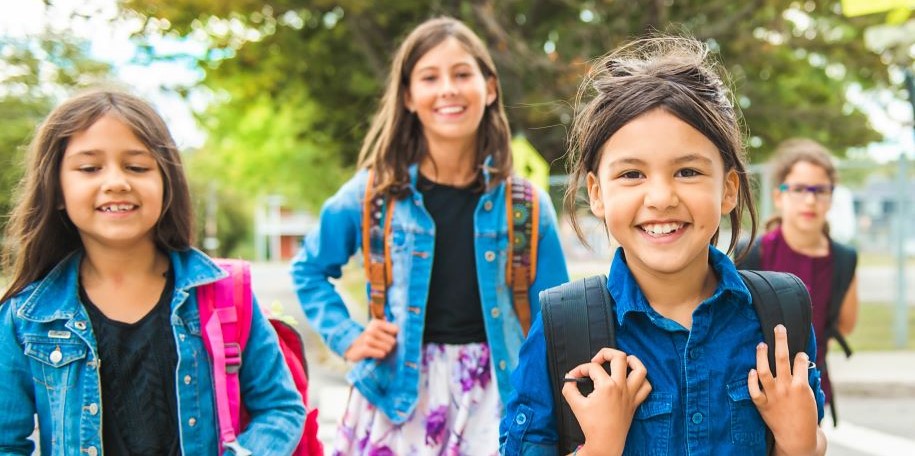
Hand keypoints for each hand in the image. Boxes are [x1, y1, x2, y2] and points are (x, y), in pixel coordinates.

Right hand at [343, 319, 398, 361]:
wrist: (351, 348)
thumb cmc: (369, 340)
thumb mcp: (377, 331)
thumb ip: (389, 329)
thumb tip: (401, 329)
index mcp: (376, 323)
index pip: (396, 330)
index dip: (394, 336)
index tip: (387, 338)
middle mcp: (371, 329)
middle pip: (393, 341)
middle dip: (389, 346)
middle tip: (381, 347)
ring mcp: (367, 339)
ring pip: (388, 348)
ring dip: (385, 352)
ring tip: (378, 350)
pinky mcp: (364, 349)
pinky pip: (381, 353)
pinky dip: (380, 355)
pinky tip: (376, 354)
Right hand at [561, 348, 650, 455]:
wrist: (605, 442)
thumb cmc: (592, 425)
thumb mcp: (575, 405)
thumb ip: (569, 388)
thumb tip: (569, 379)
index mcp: (606, 386)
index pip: (592, 368)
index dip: (580, 369)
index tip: (574, 376)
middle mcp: (621, 387)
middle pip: (619, 357)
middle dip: (606, 353)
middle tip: (597, 360)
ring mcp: (630, 394)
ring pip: (640, 369)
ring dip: (631, 361)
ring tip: (621, 361)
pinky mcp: (635, 402)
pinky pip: (646, 387)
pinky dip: (641, 380)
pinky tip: (631, 379)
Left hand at [748, 324, 818, 455]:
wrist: (797, 438)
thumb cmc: (806, 417)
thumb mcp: (811, 397)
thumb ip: (804, 380)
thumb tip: (803, 364)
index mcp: (801, 386)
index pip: (800, 361)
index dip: (800, 354)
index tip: (798, 352)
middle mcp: (786, 387)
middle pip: (782, 358)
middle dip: (781, 340)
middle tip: (779, 327)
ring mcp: (773, 395)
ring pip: (764, 370)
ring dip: (762, 356)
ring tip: (761, 344)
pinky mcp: (762, 404)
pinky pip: (754, 390)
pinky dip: (751, 380)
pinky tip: (751, 370)